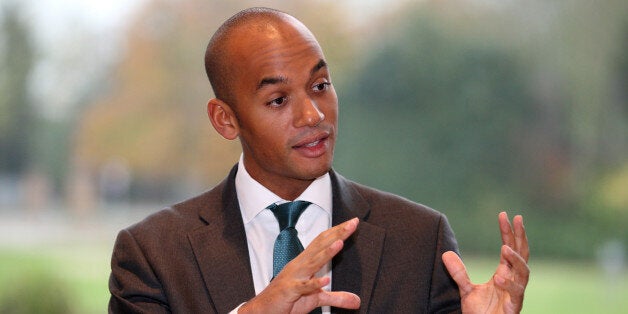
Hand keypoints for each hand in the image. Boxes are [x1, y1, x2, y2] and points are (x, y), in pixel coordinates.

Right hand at [239, 218, 360, 313]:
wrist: (263, 310)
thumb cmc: (286, 301)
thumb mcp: (316, 299)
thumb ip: (337, 298)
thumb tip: (356, 301)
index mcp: (304, 263)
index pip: (323, 242)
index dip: (337, 232)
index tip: (352, 223)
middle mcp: (299, 265)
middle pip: (320, 245)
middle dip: (337, 234)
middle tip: (352, 223)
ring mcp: (294, 277)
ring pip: (313, 262)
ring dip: (327, 252)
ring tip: (340, 242)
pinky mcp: (290, 291)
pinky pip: (303, 287)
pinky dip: (314, 283)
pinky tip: (325, 280)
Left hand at [443, 212, 529, 313]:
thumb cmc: (481, 313)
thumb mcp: (466, 290)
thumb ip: (459, 273)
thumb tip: (446, 254)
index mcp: (505, 273)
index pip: (509, 247)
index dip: (508, 232)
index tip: (503, 215)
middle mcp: (513, 281)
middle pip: (523, 254)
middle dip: (521, 237)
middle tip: (518, 219)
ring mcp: (516, 294)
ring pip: (524, 273)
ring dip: (516, 260)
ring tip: (504, 248)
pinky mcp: (514, 308)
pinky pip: (516, 294)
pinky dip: (509, 285)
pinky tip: (500, 277)